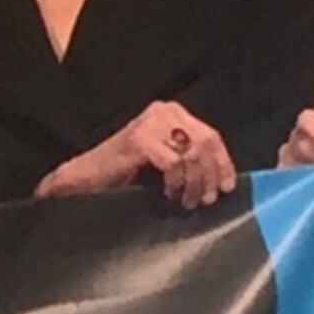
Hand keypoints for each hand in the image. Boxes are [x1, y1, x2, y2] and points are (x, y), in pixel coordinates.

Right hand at [37, 99, 237, 208]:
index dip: (222, 163)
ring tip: (186, 201)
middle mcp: (163, 111)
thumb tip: (222, 177)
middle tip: (206, 200)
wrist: (85, 178)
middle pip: (205, 142)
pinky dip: (175, 182)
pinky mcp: (139, 139)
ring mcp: (150, 123)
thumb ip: (189, 159)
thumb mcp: (165, 160)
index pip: (210, 135)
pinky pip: (173, 162)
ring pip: (191, 153)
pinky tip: (168, 194)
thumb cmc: (125, 173)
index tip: (227, 187)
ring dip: (194, 183)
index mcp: (171, 113)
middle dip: (209, 175)